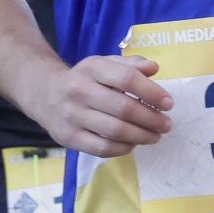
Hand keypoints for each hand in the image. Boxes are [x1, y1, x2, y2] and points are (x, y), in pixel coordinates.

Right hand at [28, 54, 173, 158]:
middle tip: (166, 124)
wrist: (44, 93)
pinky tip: (133, 143)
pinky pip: (102, 148)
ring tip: (155, 136)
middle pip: (123, 108)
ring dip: (141, 136)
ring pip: (114, 131)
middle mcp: (79, 90)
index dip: (152, 92)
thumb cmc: (84, 78)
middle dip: (151, 119)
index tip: (169, 103)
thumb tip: (154, 68)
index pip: (127, 79)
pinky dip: (123, 148)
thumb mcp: (104, 64)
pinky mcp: (69, 137)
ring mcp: (73, 116)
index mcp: (92, 68)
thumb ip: (130, 65)